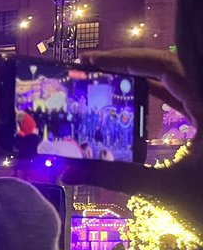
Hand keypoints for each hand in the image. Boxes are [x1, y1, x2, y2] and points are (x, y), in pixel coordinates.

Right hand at [61, 49, 202, 223]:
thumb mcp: (166, 190)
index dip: (126, 59)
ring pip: (177, 80)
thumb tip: (66, 172)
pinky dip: (159, 92)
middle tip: (89, 67)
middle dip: (129, 63)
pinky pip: (184, 97)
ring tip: (105, 77)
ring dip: (142, 76)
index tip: (90, 61)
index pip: (165, 66)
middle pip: (170, 67)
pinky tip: (137, 94)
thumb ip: (117, 177)